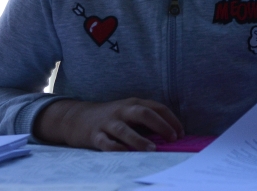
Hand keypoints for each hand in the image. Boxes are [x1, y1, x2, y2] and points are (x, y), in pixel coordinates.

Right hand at [33, 97, 183, 151]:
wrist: (75, 117)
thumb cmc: (110, 118)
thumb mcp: (128, 113)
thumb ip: (145, 121)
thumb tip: (168, 136)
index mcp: (133, 103)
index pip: (157, 108)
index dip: (171, 120)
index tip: (181, 133)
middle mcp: (122, 110)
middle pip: (144, 114)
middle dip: (161, 125)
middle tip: (173, 138)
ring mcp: (107, 122)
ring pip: (125, 130)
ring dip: (140, 140)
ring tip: (153, 149)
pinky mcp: (94, 135)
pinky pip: (106, 143)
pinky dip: (116, 148)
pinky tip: (125, 154)